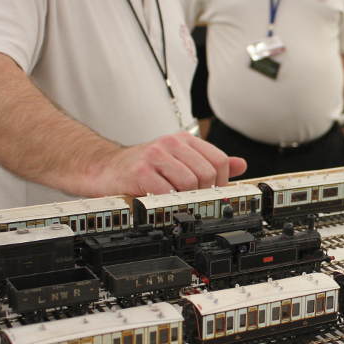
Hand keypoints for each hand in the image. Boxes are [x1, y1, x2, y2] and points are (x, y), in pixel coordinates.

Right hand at [92, 132, 246, 196]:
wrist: (102, 168)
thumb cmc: (141, 168)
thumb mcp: (177, 160)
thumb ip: (208, 162)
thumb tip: (240, 165)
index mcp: (184, 140)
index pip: (219, 160)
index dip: (221, 182)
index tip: (213, 194)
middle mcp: (171, 143)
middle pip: (207, 174)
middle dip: (203, 193)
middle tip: (191, 201)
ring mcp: (155, 155)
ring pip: (190, 183)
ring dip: (185, 198)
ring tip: (174, 201)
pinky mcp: (140, 170)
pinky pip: (166, 192)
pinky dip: (168, 202)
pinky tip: (161, 203)